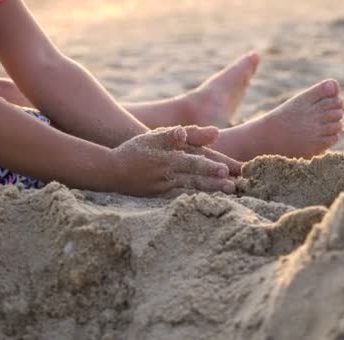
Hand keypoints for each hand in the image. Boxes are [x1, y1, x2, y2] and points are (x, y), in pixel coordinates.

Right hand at [111, 126, 237, 195]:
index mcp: (167, 158)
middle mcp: (166, 175)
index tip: (225, 170)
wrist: (111, 171)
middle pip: (194, 179)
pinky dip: (194, 202)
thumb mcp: (152, 137)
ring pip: (189, 191)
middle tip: (233, 186)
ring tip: (227, 194)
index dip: (209, 166)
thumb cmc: (135, 150)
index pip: (192, 162)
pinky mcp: (159, 199)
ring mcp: (162, 189)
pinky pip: (179, 201)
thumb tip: (186, 132)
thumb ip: (173, 135)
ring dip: (209, 192)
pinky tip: (206, 204)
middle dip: (214, 183)